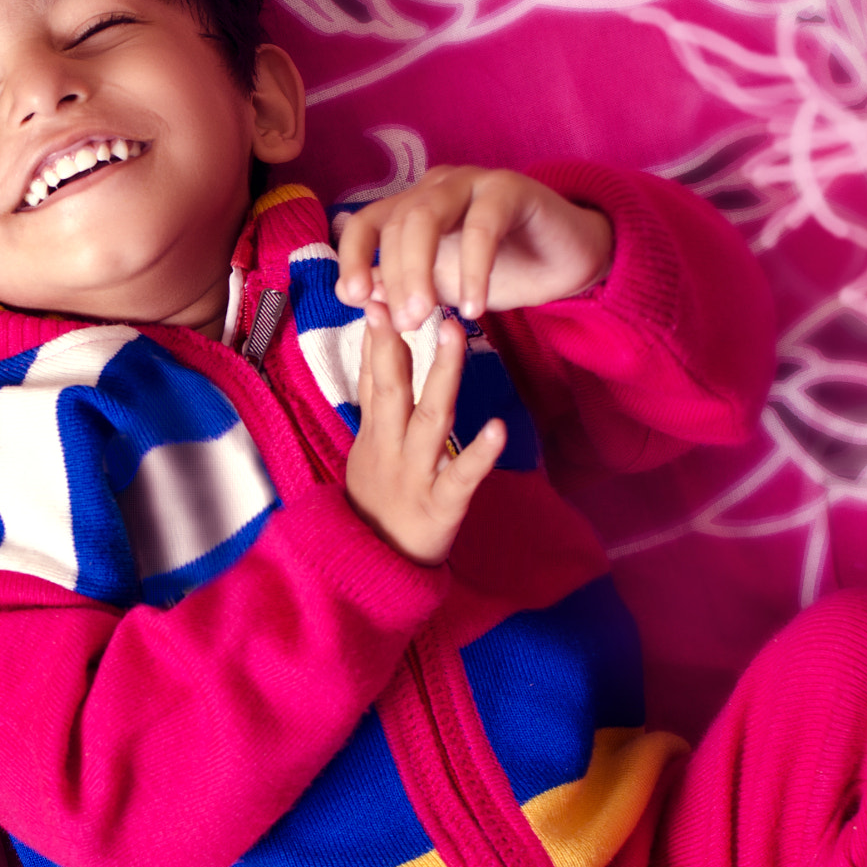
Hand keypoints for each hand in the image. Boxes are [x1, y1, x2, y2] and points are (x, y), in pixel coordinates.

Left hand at [336, 166, 614, 330]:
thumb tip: (359, 294)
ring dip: (419, 270)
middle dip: (394, 276)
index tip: (352, 298)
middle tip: (404, 323)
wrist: (565, 262)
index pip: (366, 224)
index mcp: (412, 206)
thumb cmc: (498, 272)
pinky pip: (481, 227)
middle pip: (396, 223)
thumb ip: (401, 287)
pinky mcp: (510, 188)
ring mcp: (470, 182)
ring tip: (424, 315)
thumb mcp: (442, 287)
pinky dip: (473, 270)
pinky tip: (474, 307)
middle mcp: (435, 187)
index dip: (352, 258)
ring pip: (426, 216)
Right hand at [343, 303, 502, 566]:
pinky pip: (461, 477)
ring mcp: (414, 476)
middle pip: (393, 388)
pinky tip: (499, 428)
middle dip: (399, 341)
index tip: (376, 293)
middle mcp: (389, 449)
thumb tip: (381, 357)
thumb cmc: (378, 508)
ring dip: (443, 375)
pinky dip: (480, 453)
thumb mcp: (366, 454)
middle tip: (411, 296)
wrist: (372, 573)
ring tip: (456, 334)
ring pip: (429, 419)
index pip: (372, 376)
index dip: (375, 336)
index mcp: (373, 436)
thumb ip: (376, 409)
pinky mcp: (440, 507)